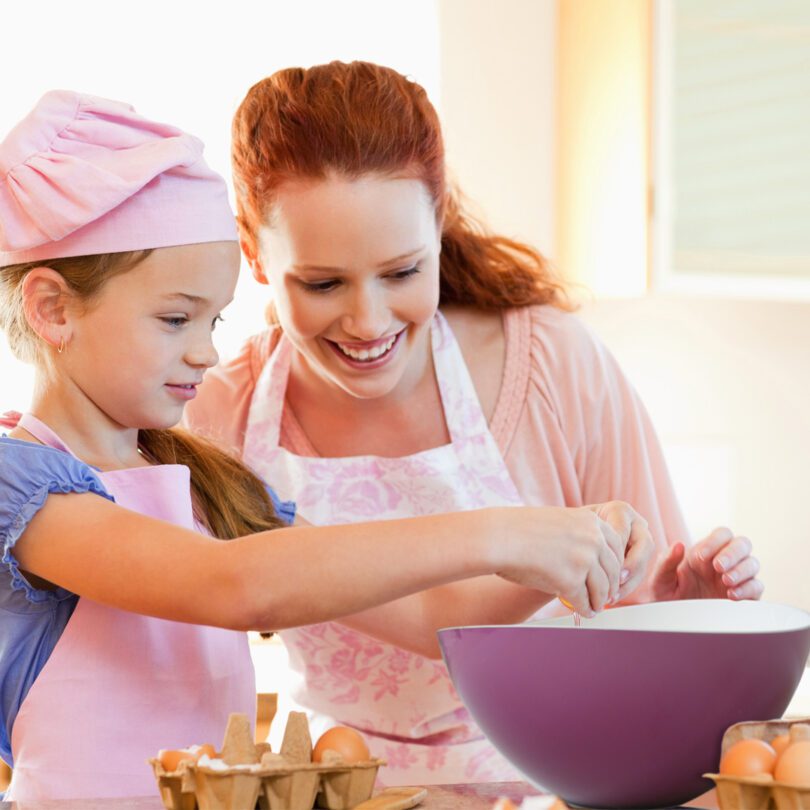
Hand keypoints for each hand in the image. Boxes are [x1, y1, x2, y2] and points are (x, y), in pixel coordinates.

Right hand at [496, 501, 653, 616]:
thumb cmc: (519, 529)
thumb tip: (588, 557)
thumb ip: (577, 534)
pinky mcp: (571, 581)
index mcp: (590, 521)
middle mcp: (593, 539)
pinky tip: (585, 612)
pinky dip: (586, 609)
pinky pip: (585, 601)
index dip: (615, 564)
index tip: (612, 574)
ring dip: (600, 600)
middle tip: (608, 596)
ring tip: (596, 607)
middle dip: (611, 586)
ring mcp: (584, 560)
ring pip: (602, 588)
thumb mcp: (558, 521)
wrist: (500, 537)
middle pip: (613, 569)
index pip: (617, 546)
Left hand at [584, 501, 653, 602]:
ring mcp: (640, 542)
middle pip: (644, 545)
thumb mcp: (575, 527)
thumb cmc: (571, 530)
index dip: (615, 550)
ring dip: (629, 582)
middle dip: (632, 565)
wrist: (575, 536)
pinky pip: (639, 575)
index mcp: (620, 510)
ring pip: (644, 563)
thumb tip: (589, 556)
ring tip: (611, 595)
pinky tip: (611, 597)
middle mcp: (635, 523)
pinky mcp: (639, 559)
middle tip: (617, 580)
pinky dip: (626, 588)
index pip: (623, 531)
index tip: (602, 565)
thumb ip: (584, 535)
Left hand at [650, 527, 762, 601]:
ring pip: (752, 563)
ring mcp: (736, 578)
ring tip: (725, 581)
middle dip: (733, 553)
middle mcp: (724, 562)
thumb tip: (678, 544)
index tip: (700, 557)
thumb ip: (667, 562)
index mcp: (705, 553)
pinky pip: (756, 587)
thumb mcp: (661, 580)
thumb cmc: (667, 597)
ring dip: (741, 570)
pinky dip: (747, 589)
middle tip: (718, 566)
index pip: (721, 535)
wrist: (674, 623)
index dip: (714, 541)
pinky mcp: (745, 597)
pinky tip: (731, 596)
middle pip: (742, 544)